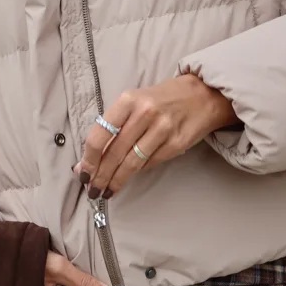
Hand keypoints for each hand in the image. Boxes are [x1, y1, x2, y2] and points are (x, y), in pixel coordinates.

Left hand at [75, 74, 237, 200]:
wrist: (203, 94)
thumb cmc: (161, 99)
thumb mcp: (134, 102)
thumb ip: (112, 127)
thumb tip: (87, 160)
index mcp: (128, 100)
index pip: (100, 134)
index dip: (89, 158)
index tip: (83, 173)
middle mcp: (145, 113)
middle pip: (114, 153)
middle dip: (100, 176)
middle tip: (93, 190)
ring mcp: (163, 129)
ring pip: (132, 163)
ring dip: (116, 181)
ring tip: (107, 191)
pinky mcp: (177, 144)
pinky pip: (150, 163)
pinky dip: (137, 172)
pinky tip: (130, 177)